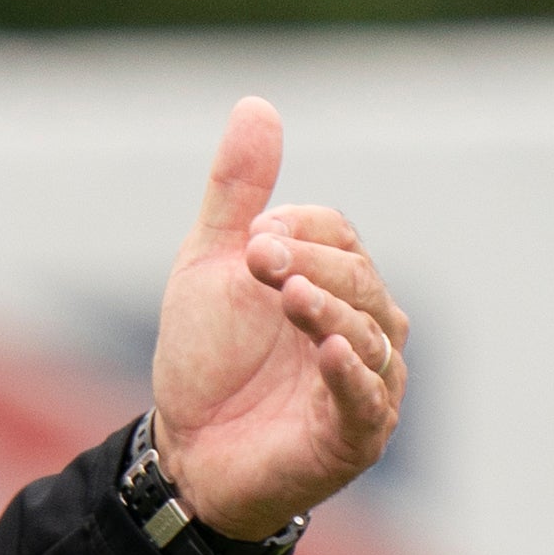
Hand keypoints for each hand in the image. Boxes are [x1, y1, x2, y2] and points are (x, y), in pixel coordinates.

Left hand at [150, 96, 409, 539]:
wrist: (185, 451)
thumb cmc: (206, 360)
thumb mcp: (211, 267)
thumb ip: (237, 193)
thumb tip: (257, 103)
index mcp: (334, 280)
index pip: (337, 236)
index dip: (297, 233)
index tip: (250, 243)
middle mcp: (364, 325)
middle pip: (358, 280)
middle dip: (309, 268)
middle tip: (256, 264)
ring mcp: (366, 382)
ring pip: (367, 334)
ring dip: (328, 310)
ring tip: (289, 298)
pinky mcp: (355, 435)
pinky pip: (365, 398)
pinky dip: (349, 373)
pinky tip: (327, 349)